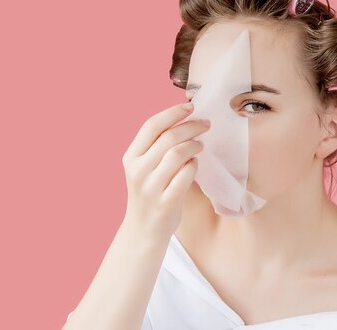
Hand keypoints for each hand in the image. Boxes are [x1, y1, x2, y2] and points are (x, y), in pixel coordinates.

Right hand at [121, 101, 209, 240]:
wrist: (143, 230)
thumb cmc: (149, 192)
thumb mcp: (143, 167)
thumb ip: (157, 146)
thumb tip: (185, 118)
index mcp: (130, 157)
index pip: (151, 125)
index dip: (173, 113)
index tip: (191, 106)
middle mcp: (138, 170)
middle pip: (168, 137)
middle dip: (191, 126)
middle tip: (206, 124)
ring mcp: (150, 187)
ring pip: (178, 154)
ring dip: (194, 145)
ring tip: (201, 145)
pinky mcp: (165, 202)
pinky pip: (186, 176)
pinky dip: (194, 166)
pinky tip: (196, 164)